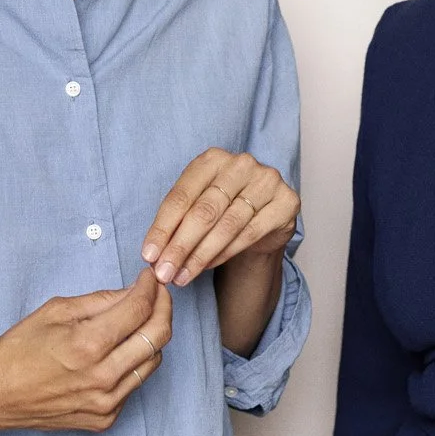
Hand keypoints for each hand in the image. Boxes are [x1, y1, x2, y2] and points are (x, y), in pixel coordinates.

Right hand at [0, 272, 171, 430]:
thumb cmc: (19, 349)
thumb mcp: (56, 311)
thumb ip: (101, 300)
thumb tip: (134, 292)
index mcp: (87, 345)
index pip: (139, 310)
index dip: (151, 288)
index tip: (150, 279)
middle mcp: (102, 378)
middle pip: (158, 336)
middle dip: (163, 308)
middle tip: (158, 295)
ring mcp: (106, 403)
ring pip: (153, 362)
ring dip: (151, 337)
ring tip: (139, 321)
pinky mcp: (104, 419)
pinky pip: (134, 385)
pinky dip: (133, 364)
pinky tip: (118, 353)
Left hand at [141, 150, 298, 287]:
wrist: (265, 216)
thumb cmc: (224, 209)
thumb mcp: (197, 207)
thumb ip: (176, 224)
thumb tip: (153, 255)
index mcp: (212, 159)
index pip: (181, 196)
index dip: (162, 228)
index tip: (148, 255)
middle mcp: (241, 164)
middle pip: (203, 211)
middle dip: (180, 246)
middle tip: (165, 272)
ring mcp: (266, 181)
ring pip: (227, 225)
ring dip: (201, 255)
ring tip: (182, 276)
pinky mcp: (286, 202)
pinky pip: (250, 232)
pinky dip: (226, 253)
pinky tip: (208, 267)